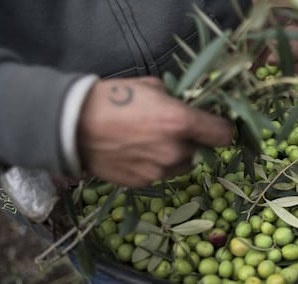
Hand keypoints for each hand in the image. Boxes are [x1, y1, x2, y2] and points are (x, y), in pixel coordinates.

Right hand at [77, 77, 232, 187]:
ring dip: (176, 156)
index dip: (223, 129)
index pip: (223, 135)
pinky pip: (161, 174)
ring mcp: (159, 171)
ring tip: (152, 143)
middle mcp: (175, 151)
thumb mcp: (150, 87)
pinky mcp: (144, 183)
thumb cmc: (112, 98)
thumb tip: (186, 106)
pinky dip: (156, 165)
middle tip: (173, 131)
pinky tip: (137, 153)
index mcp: (180, 122)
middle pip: (201, 151)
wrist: (73, 126)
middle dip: (193, 142)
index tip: (217, 126)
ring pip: (182, 165)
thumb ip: (176, 100)